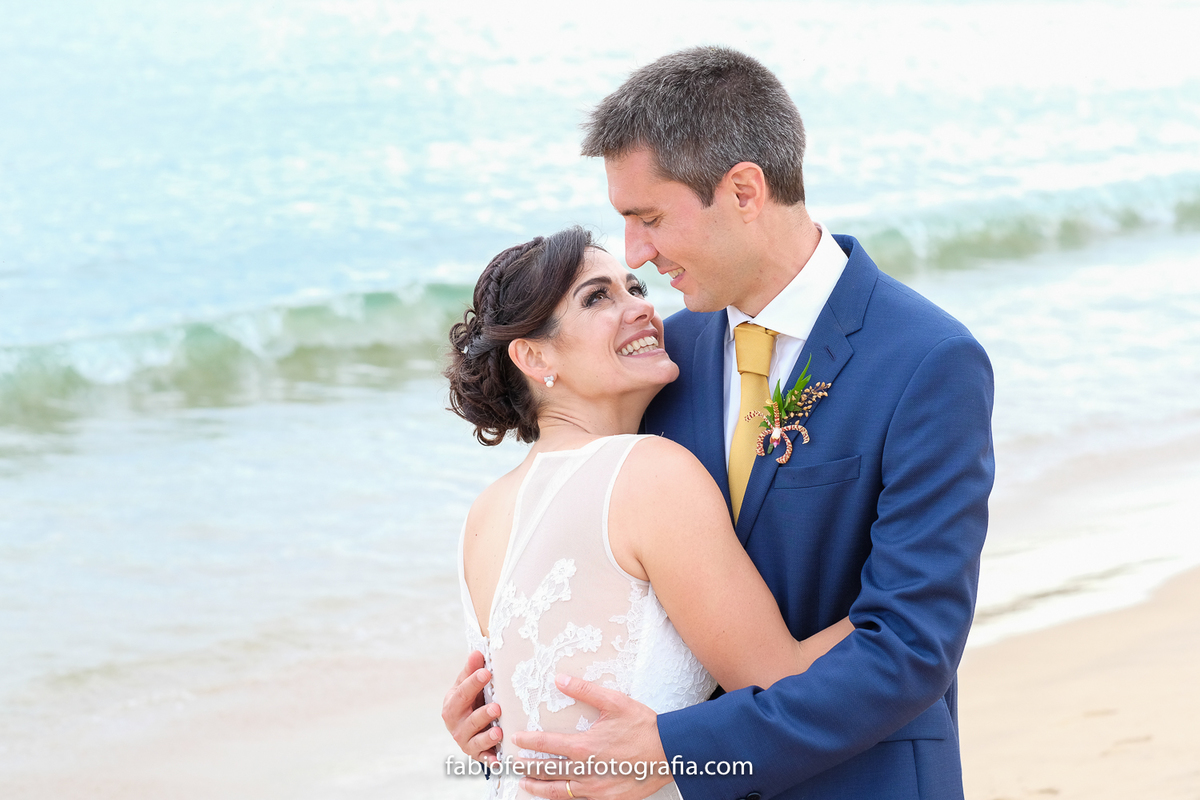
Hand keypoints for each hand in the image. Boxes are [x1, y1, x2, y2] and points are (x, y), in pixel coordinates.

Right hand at [442, 650, 502, 763]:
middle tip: (497, 707)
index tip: (487, 672)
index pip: (462, 693)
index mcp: (452, 705)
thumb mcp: (468, 685)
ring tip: (499, 731)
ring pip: (475, 741)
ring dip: (487, 737)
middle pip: (467, 720)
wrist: (468, 726)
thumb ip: (472, 671)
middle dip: (481, 714)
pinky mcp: (476, 755)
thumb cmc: (471, 701)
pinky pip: (484, 759)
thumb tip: (478, 652)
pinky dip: (491, 761)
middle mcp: (456, 725)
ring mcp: (465, 741)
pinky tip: (500, 761)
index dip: (473, 683)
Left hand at [512, 675, 670, 799]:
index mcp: (584, 746)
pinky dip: (563, 799)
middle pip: (547, 772)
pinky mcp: (608, 799)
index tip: (516, 739)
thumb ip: (585, 691)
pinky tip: (557, 795)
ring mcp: (596, 789)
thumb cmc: (643, 726)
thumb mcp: (614, 702)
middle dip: (527, 768)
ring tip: (525, 785)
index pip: (546, 745)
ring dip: (539, 788)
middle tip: (513, 765)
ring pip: (559, 792)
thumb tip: (560, 679)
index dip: (528, 743)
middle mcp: (586, 771)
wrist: (670, 752)